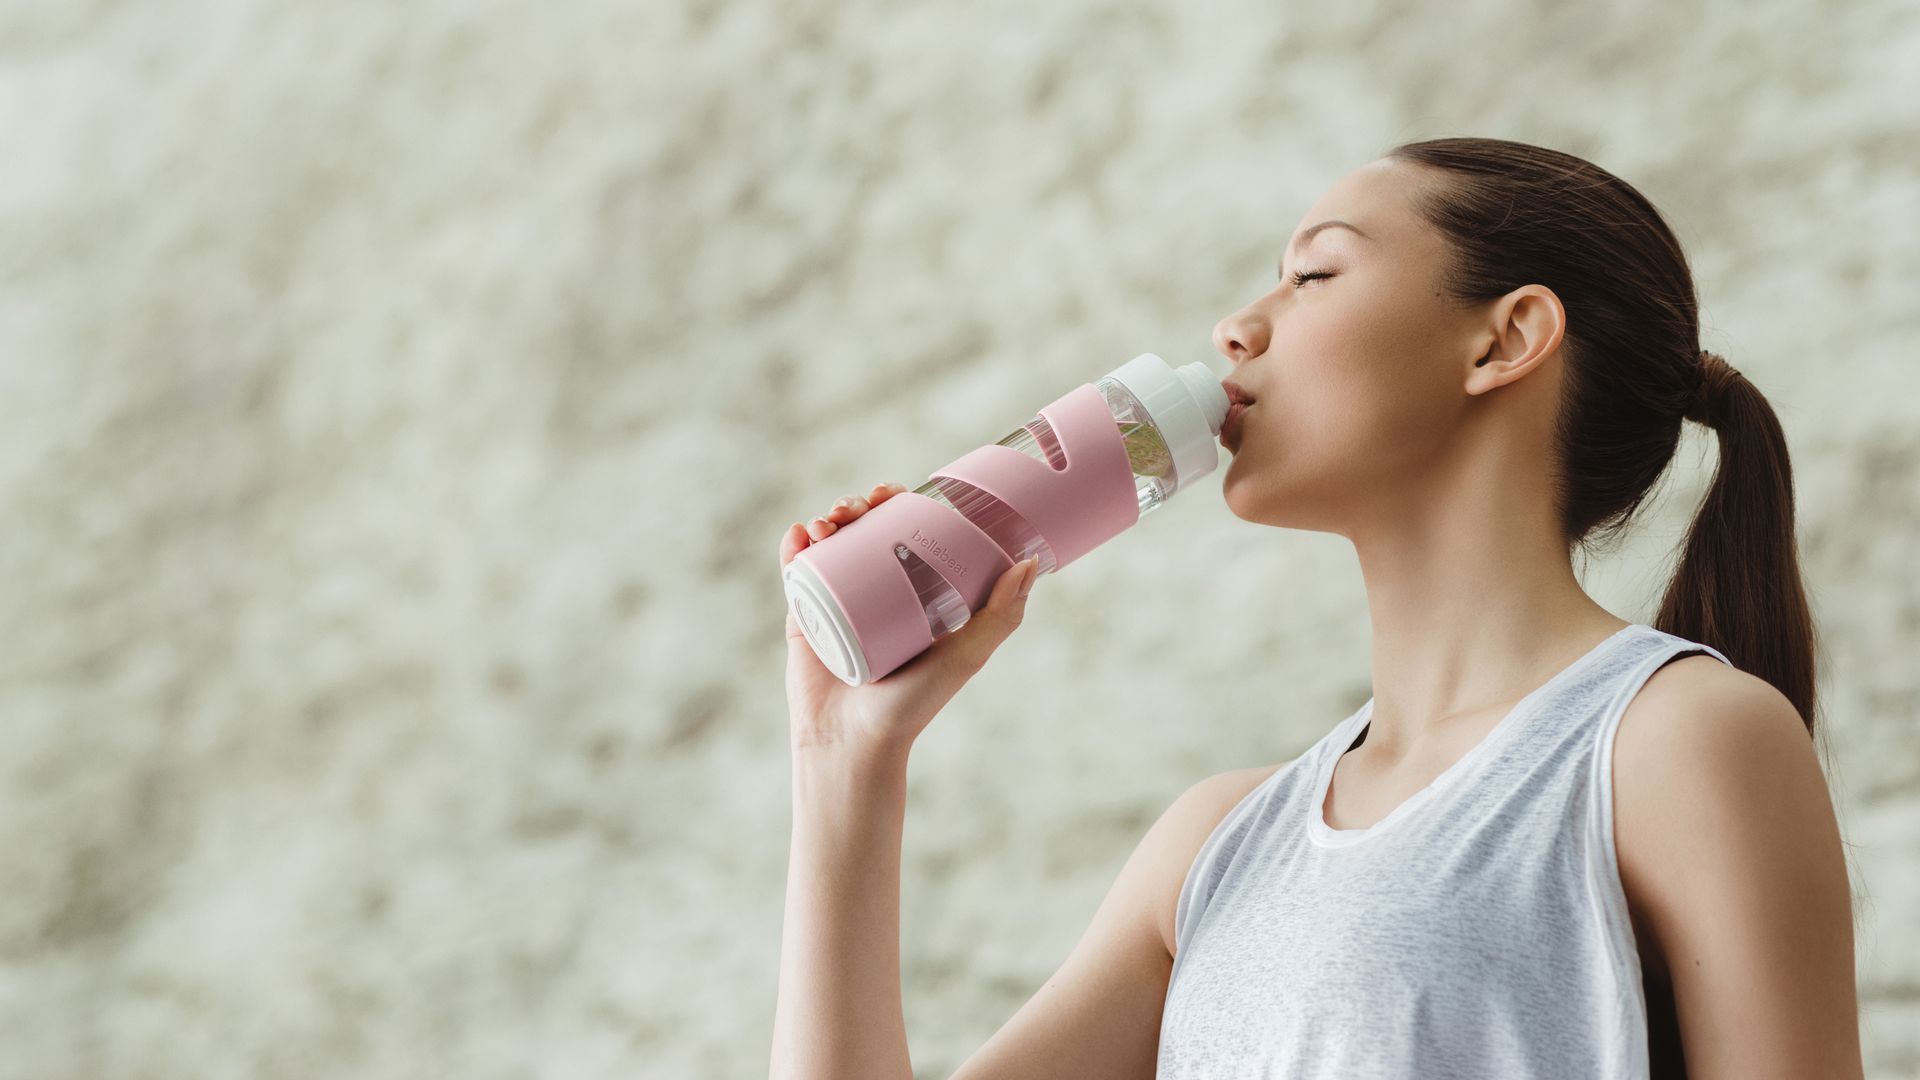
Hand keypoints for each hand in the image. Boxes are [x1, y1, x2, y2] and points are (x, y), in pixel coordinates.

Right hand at [780, 482, 1041, 757]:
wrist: (854, 744)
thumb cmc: (914, 706)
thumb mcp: (966, 656)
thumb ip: (1002, 616)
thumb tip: (1031, 561)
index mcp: (913, 594)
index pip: (905, 533)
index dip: (899, 504)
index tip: (895, 492)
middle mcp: (876, 593)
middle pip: (864, 532)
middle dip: (858, 506)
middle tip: (860, 506)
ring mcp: (838, 601)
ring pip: (830, 545)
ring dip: (826, 520)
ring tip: (829, 524)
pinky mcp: (806, 617)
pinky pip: (797, 573)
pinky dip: (794, 547)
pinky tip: (801, 534)